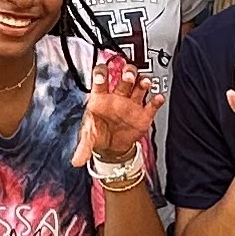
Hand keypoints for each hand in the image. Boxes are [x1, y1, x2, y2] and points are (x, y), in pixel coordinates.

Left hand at [78, 52, 157, 169]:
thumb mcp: (89, 139)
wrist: (113, 147)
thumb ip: (83, 148)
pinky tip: (158, 98)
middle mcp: (117, 97)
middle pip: (124, 78)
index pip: (101, 79)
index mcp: (101, 97)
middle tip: (128, 76)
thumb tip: (76, 162)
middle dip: (127, 74)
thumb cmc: (99, 134)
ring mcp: (131, 104)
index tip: (102, 74)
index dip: (102, 73)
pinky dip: (156, 101)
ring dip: (143, 82)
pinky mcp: (143, 114)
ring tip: (144, 83)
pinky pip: (152, 105)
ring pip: (139, 86)